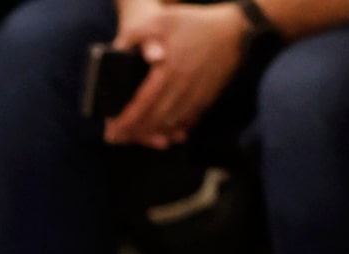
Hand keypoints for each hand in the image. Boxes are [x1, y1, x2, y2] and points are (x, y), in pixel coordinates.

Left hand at [108, 2, 247, 148]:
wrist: (236, 29)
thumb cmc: (197, 22)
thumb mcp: (163, 19)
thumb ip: (137, 33)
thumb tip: (117, 48)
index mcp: (168, 72)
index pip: (142, 104)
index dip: (125, 121)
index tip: (111, 131)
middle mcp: (182, 88)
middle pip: (153, 120)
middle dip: (133, 134)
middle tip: (117, 139)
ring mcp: (196, 96)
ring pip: (170, 126)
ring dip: (152, 136)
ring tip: (136, 139)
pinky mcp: (207, 98)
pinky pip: (188, 121)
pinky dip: (173, 130)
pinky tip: (164, 135)